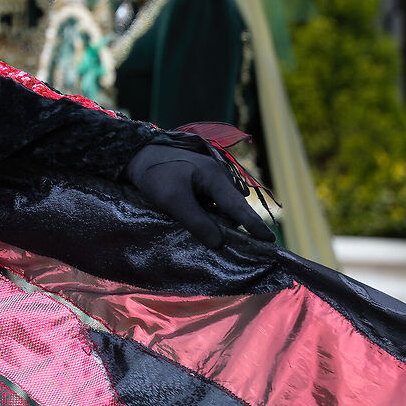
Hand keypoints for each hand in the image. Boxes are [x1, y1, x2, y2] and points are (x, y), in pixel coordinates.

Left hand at [124, 142, 271, 248]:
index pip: (239, 207)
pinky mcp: (199, 186)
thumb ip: (196, 221)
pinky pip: (211, 207)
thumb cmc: (155, 174)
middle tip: (240, 250)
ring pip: (221, 210)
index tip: (270, 240)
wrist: (136, 156)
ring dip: (219, 224)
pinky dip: (209, 218)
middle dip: (237, 228)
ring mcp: (209, 182)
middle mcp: (217, 178)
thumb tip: (219, 243)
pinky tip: (202, 229)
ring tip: (216, 242)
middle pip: (232, 210)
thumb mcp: (173, 199)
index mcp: (215, 178)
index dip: (254, 225)